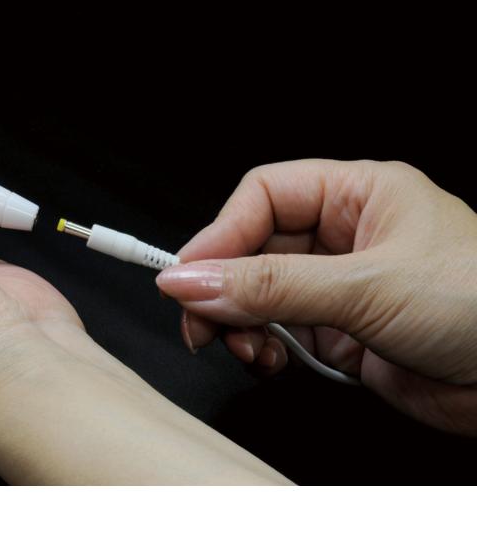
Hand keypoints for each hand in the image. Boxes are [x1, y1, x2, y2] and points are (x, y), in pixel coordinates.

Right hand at [156, 159, 476, 434]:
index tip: (188, 274)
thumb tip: (193, 279)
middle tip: (200, 321)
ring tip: (241, 349)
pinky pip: (279, 332)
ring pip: (260, 294)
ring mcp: (340, 286)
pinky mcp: (341, 332)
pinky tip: (268, 362)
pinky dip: (261, 348)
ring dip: (239, 323)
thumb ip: (272, 287)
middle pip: (253, 247)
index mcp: (358, 195)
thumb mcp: (368, 288)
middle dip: (224, 287)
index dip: (221, 234)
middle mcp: (344, 236)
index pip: (264, 197)